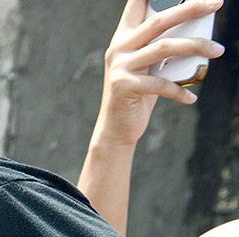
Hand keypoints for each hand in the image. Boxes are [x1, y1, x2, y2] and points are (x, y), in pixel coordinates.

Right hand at [92, 0, 224, 148]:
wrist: (117, 127)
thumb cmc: (139, 92)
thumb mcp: (151, 65)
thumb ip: (165, 45)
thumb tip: (199, 29)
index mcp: (124, 36)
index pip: (137, 4)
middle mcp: (119, 47)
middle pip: (159, 20)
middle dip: (190, 8)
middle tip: (216, 4)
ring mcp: (120, 66)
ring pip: (165, 47)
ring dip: (196, 47)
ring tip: (218, 51)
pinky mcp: (123, 86)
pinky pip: (161, 84)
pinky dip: (180, 91)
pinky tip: (191, 97)